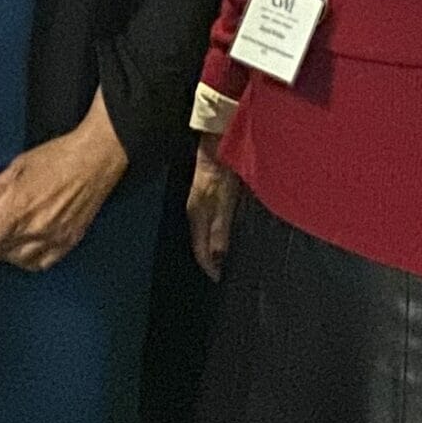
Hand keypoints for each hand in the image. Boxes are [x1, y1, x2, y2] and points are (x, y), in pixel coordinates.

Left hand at [0, 97, 127, 271]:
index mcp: (18, 207)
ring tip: (9, 238)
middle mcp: (34, 228)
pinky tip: (28, 246)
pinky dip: (31, 258)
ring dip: (9, 252)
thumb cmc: (57, 157)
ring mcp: (53, 238)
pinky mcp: (68, 242)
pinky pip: (42, 263)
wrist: (95, 160)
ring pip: (19, 261)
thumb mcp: (19, 166)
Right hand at [187, 138, 239, 279]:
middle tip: (223, 273)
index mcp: (196, 216)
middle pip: (200, 244)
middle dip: (211, 260)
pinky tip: (227, 235)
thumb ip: (221, 230)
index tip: (218, 279)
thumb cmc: (223, 171)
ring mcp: (200, 204)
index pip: (199, 250)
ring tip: (226, 259)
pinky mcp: (207, 196)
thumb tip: (218, 258)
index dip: (209, 266)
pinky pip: (210, 222)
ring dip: (214, 247)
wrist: (218, 143)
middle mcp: (195, 212)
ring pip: (205, 234)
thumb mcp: (224, 203)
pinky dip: (217, 233)